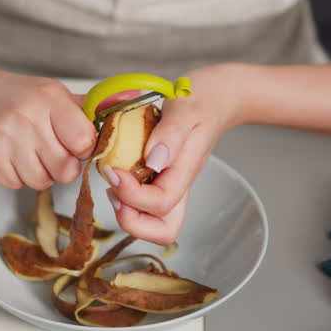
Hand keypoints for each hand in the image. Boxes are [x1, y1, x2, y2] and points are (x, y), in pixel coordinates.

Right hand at [0, 72, 96, 190]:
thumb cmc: (11, 96)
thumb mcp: (49, 92)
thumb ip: (83, 109)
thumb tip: (123, 108)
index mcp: (47, 100)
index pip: (84, 140)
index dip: (83, 148)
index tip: (74, 143)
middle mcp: (26, 119)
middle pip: (65, 170)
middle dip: (62, 166)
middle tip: (50, 151)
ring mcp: (3, 141)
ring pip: (41, 182)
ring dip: (39, 173)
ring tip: (28, 152)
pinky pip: (15, 184)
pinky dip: (16, 175)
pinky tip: (9, 155)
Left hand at [103, 67, 241, 244]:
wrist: (218, 98)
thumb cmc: (203, 100)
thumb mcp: (185, 106)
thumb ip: (171, 133)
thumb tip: (154, 160)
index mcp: (185, 171)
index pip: (160, 203)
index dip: (132, 195)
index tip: (113, 170)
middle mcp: (179, 185)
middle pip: (162, 231)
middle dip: (131, 219)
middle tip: (113, 188)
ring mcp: (171, 186)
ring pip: (153, 225)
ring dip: (127, 213)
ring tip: (115, 182)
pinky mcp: (162, 182)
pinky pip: (145, 207)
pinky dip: (127, 199)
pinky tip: (119, 173)